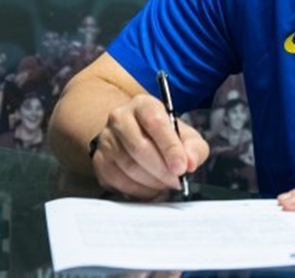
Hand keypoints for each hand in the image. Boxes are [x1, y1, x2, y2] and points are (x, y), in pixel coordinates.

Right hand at [90, 94, 208, 199]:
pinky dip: (139, 190)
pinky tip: (151, 188)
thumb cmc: (164, 136)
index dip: (170, 148)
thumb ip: (194, 148)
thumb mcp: (186, 136)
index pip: (155, 123)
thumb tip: (190, 163)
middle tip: (176, 181)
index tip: (181, 167)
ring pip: (128, 166)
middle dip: (162, 170)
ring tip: (165, 184)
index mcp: (144, 105)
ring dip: (152, 182)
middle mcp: (120, 117)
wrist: (137, 136)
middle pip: (139, 147)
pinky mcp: (100, 160)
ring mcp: (107, 139)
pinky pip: (118, 180)